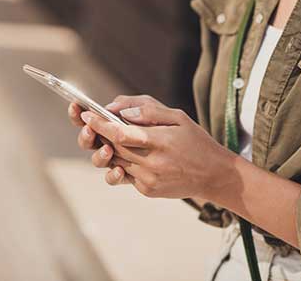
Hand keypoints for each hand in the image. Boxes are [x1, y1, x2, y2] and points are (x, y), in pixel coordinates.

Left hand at [80, 99, 234, 199]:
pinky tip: (130, 153)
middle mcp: (151, 163)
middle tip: (92, 122)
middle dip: (100, 134)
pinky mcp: (147, 190)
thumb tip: (120, 112)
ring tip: (110, 138)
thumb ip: (148, 111)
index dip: (100, 124)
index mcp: (159, 141)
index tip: (87, 114)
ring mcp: (148, 179)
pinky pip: (126, 174)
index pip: (120, 133)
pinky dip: (122, 162)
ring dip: (108, 149)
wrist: (213, 175)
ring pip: (115, 162)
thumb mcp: (178, 117)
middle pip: (113, 148)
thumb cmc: (196, 141)